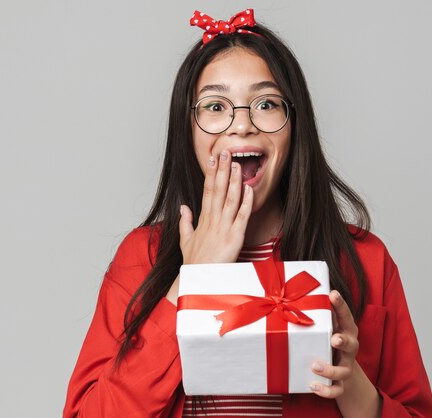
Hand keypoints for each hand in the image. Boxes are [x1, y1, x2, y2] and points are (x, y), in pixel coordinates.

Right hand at [179, 150, 253, 264]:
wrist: (199, 279)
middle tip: (225, 152)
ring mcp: (224, 228)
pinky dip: (246, 202)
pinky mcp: (235, 237)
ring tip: (237, 164)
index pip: (207, 191)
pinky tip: (249, 189)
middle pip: (218, 190)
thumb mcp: (186, 240)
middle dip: (222, 170)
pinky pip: (242, 217)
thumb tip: (183, 207)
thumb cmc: (194, 262)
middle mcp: (213, 220)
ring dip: (234, 181)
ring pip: (230, 199)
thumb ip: (185, 222)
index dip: (211, 174)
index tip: (213, 159)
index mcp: (203, 219)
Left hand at [309, 290, 381, 417]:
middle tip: (334, 339)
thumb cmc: (328, 340)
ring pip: (344, 370)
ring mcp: (346, 366)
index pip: (345, 316)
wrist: (343, 371)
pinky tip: (313, 386)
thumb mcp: (327, 326)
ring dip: (330, 369)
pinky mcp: (341, 383)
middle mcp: (349, 348)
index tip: (333, 294)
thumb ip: (317, 314)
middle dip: (343, 341)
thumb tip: (291, 295)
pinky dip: (325, 391)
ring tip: (315, 365)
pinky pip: (337, 390)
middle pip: (351, 344)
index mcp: (346, 330)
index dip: (341, 305)